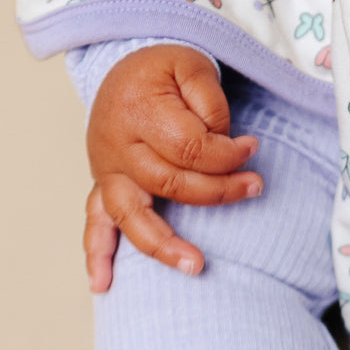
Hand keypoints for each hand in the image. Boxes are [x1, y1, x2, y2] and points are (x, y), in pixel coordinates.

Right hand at [84, 44, 262, 291]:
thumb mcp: (192, 65)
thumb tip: (223, 143)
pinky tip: (103, 284)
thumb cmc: (162, 67)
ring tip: (196, 265)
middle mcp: (117, 146)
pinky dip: (97, 253)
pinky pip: (95, 221)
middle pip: (170, 183)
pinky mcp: (103, 182)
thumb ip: (210, 102)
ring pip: (132, 214)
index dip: (227, 154)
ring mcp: (106, 168)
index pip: (190, 148)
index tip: (252, 147)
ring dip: (163, 244)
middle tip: (255, 187)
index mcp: (138, 112)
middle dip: (218, 191)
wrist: (123, 66)